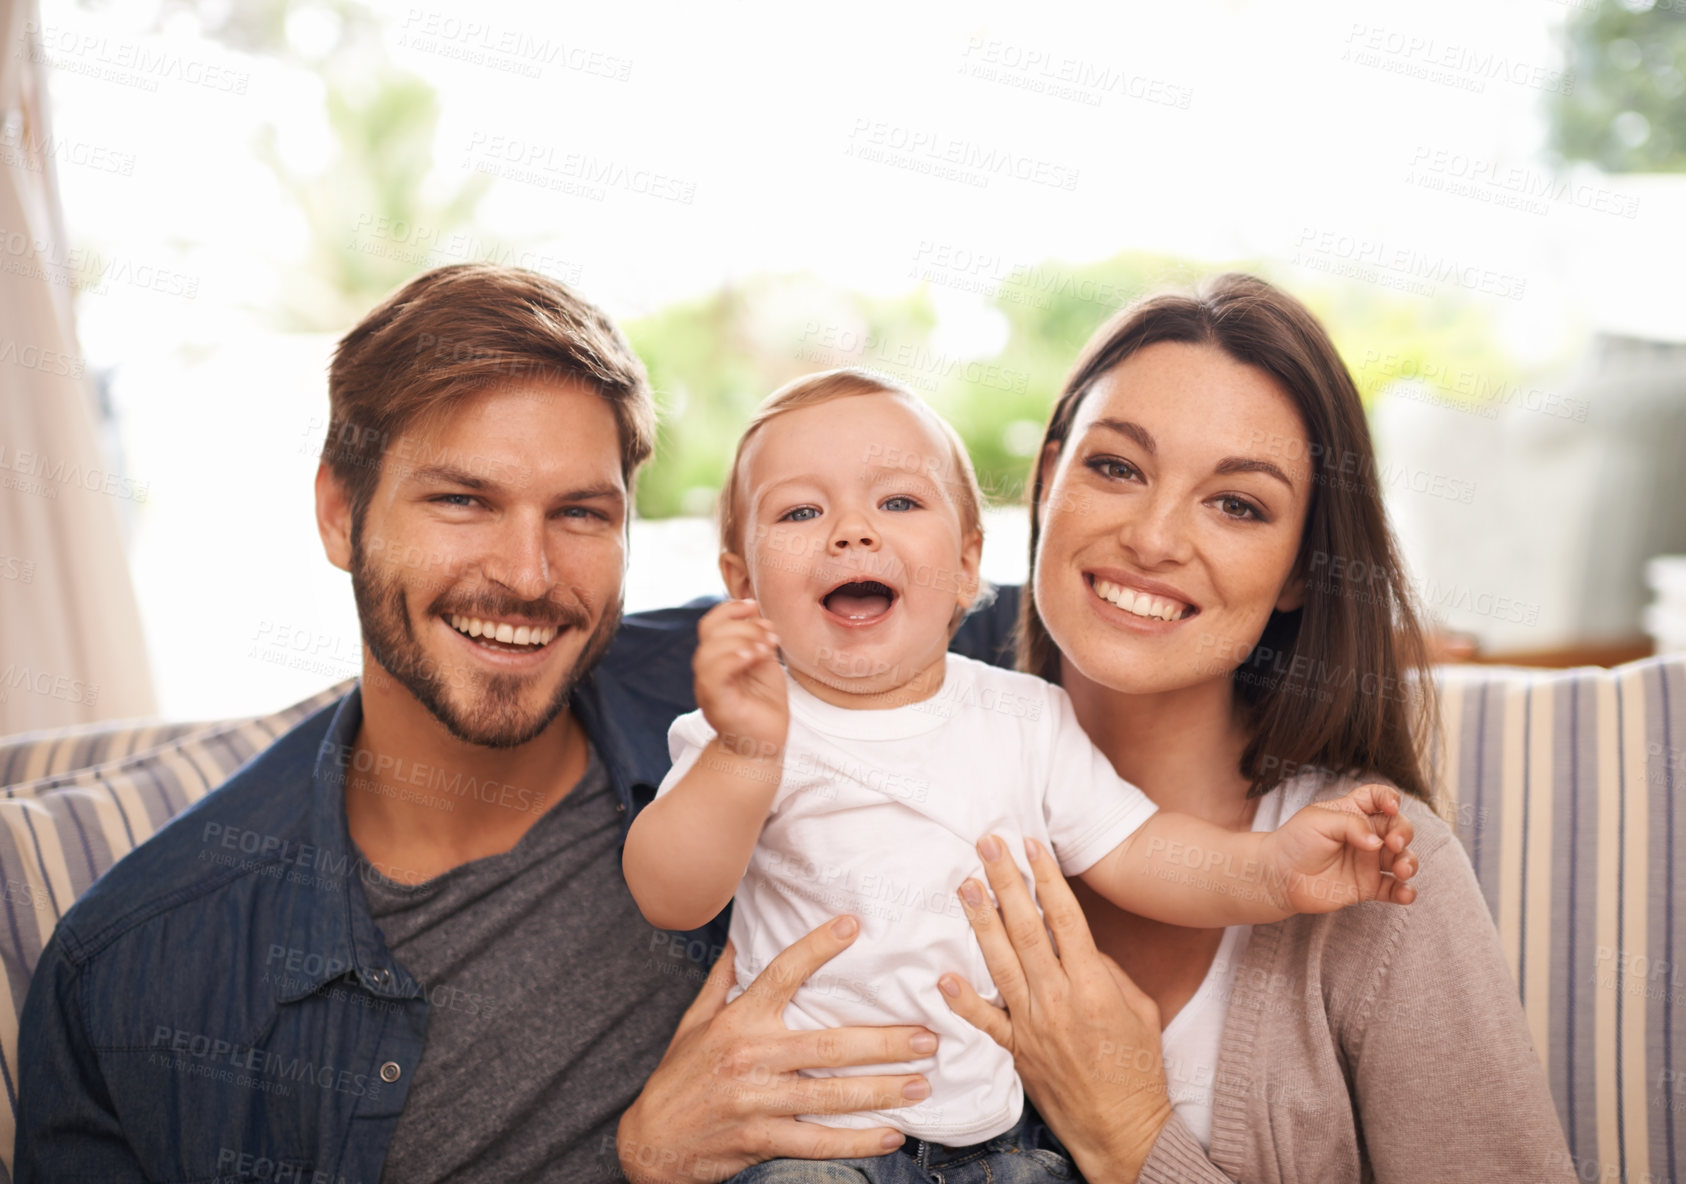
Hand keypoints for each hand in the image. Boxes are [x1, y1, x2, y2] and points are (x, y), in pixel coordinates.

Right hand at [616, 919, 933, 1182]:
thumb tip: (740, 934)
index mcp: (737, 1021)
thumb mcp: (695, 1021)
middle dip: (882, 1042)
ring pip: (830, 1096)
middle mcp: (749, 1057)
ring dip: (881, 1091)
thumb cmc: (679, 1076)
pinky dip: (856, 1142)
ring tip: (922, 1084)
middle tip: (926, 1036)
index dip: (816, 948)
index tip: (853, 925)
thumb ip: (723, 980)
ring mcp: (755, 1101)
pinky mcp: (760, 1139)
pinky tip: (891, 1137)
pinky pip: (816, 1142)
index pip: (780, 974)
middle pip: (827, 1045)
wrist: (650, 1142)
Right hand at [694, 599, 787, 758]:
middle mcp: (708, 671)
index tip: (755, 606)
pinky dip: (733, 658)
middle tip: (771, 636)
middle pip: (710, 632)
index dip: (729, 609)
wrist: (764, 744)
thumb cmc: (763, 705)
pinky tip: (755, 656)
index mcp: (717, 658)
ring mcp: (708, 688)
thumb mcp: (763, 663)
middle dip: (745, 626)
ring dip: (742, 640)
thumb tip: (755, 612)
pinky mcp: (716, 704)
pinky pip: (713, 675)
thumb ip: (756, 639)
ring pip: (709, 651)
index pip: (710, 624)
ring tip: (767, 647)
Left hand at [938, 834, 1173, 1183]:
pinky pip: (985, 1022)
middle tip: (988, 845)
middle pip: (1026, 931)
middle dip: (1006, 883)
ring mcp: (1033, 1027)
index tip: (1031, 845)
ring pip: (1000, 964)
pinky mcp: (1017, 1052)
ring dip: (981, 921)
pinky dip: (963, 1001)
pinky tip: (945, 975)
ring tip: (966, 884)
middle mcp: (1058, 1001)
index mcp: (1093, 987)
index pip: (1065, 920)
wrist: (1123, 1128)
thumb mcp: (1140, 1009)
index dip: (1046, 879)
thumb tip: (1076, 943)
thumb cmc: (1137, 1066)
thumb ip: (1107, 971)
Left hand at [1263, 782, 1418, 914]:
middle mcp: (1366, 835)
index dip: (1390, 798)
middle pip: (1398, 828)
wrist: (1278, 876)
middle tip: (1393, 844)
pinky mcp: (1368, 886)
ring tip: (1400, 870)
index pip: (1379, 798)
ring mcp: (1369, 861)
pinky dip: (1405, 892)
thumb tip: (1378, 842)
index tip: (1391, 807)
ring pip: (1402, 859)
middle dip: (1403, 834)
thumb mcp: (1318, 821)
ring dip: (1409, 863)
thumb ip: (1351, 824)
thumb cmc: (1294, 842)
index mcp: (1353, 812)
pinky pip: (1394, 889)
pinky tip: (1405, 895)